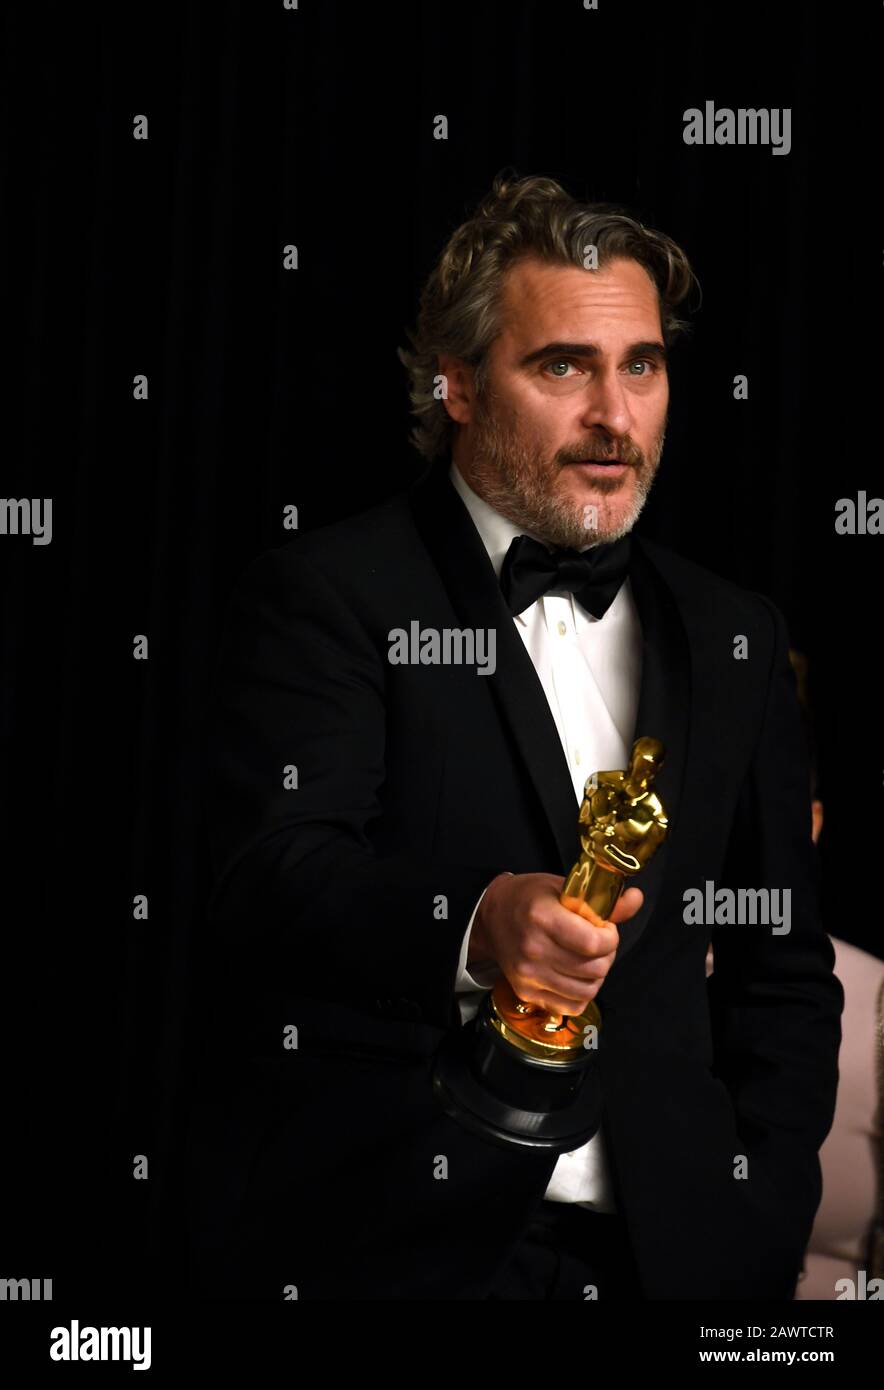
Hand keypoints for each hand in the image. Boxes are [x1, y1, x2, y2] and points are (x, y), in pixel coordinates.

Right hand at [469, 872, 643, 1015]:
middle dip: (607, 956)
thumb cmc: (530, 898)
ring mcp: (528, 975)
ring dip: (597, 976)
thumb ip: (604, 901)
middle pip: (594, 970)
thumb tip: (636, 899)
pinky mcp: (527, 992)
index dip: (610, 938)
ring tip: (589, 959)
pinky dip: (581, 994)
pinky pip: (571, 1006)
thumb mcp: (566, 888)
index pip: (593, 943)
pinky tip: (576, 975)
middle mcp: (533, 949)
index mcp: (542, 917)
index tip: (605, 929)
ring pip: (587, 991)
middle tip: (599, 943)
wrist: (492, 916)